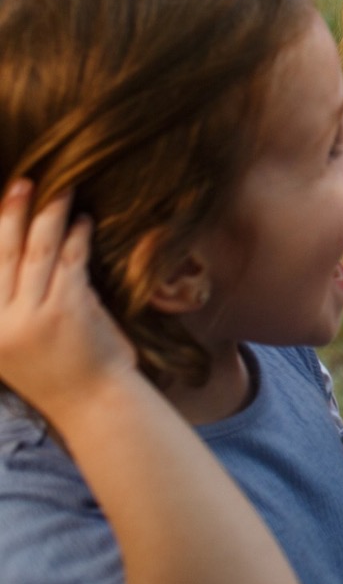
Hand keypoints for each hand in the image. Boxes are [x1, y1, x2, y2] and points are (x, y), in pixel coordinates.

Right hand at [0, 182, 136, 423]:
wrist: (92, 403)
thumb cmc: (56, 369)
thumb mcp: (12, 342)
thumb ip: (6, 305)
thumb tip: (9, 254)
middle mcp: (0, 323)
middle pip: (2, 253)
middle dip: (11, 212)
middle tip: (22, 180)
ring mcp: (32, 317)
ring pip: (37, 251)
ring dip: (49, 215)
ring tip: (58, 188)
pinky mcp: (67, 311)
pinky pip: (71, 262)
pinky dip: (77, 237)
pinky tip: (83, 220)